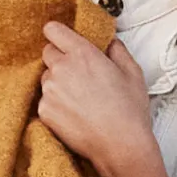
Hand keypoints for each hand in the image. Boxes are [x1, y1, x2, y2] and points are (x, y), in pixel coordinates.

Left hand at [37, 21, 154, 175]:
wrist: (120, 146)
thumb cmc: (129, 111)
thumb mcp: (132, 72)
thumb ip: (117, 50)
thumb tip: (109, 42)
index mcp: (82, 54)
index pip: (53, 30)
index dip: (58, 34)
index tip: (64, 40)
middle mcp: (61, 69)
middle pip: (47, 53)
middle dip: (60, 58)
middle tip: (78, 73)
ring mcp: (50, 91)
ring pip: (46, 77)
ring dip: (57, 82)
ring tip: (79, 98)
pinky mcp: (44, 112)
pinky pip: (45, 100)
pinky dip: (55, 104)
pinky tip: (74, 113)